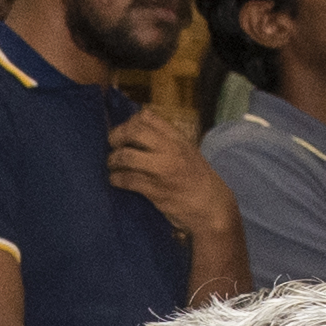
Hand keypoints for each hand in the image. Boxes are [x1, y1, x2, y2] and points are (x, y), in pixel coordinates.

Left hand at [110, 103, 257, 290]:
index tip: (124, 131)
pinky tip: (115, 181)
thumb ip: (167, 142)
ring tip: (112, 165)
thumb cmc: (198, 181)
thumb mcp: (187, 153)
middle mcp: (171, 150)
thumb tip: (137, 132)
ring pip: (127, 156)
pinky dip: (116, 179)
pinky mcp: (156, 191)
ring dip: (113, 160)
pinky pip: (128, 180)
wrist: (213, 208)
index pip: (148, 117)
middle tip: (112, 145)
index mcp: (178, 139)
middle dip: (117, 136)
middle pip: (135, 131)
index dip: (129, 121)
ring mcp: (163, 170)